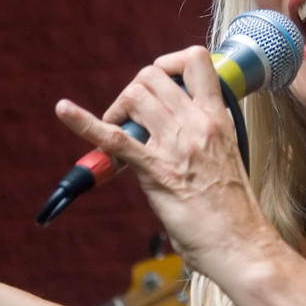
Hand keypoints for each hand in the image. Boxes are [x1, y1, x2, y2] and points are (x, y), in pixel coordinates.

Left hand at [55, 46, 276, 280]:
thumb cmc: (234, 209)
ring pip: (134, 96)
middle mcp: (198, 124)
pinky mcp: (156, 172)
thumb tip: (171, 128)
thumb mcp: (226, 155)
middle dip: (134, 90)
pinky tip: (64, 111)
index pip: (196, 61)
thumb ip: (201, 135)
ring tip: (118, 132)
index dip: (170, 63)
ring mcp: (176, 146)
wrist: (241, 244)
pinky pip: (114, 138)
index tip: (161, 80)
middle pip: (153, 76)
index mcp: (218, 118)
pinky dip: (83, 122)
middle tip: (130, 118)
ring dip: (118, 110)